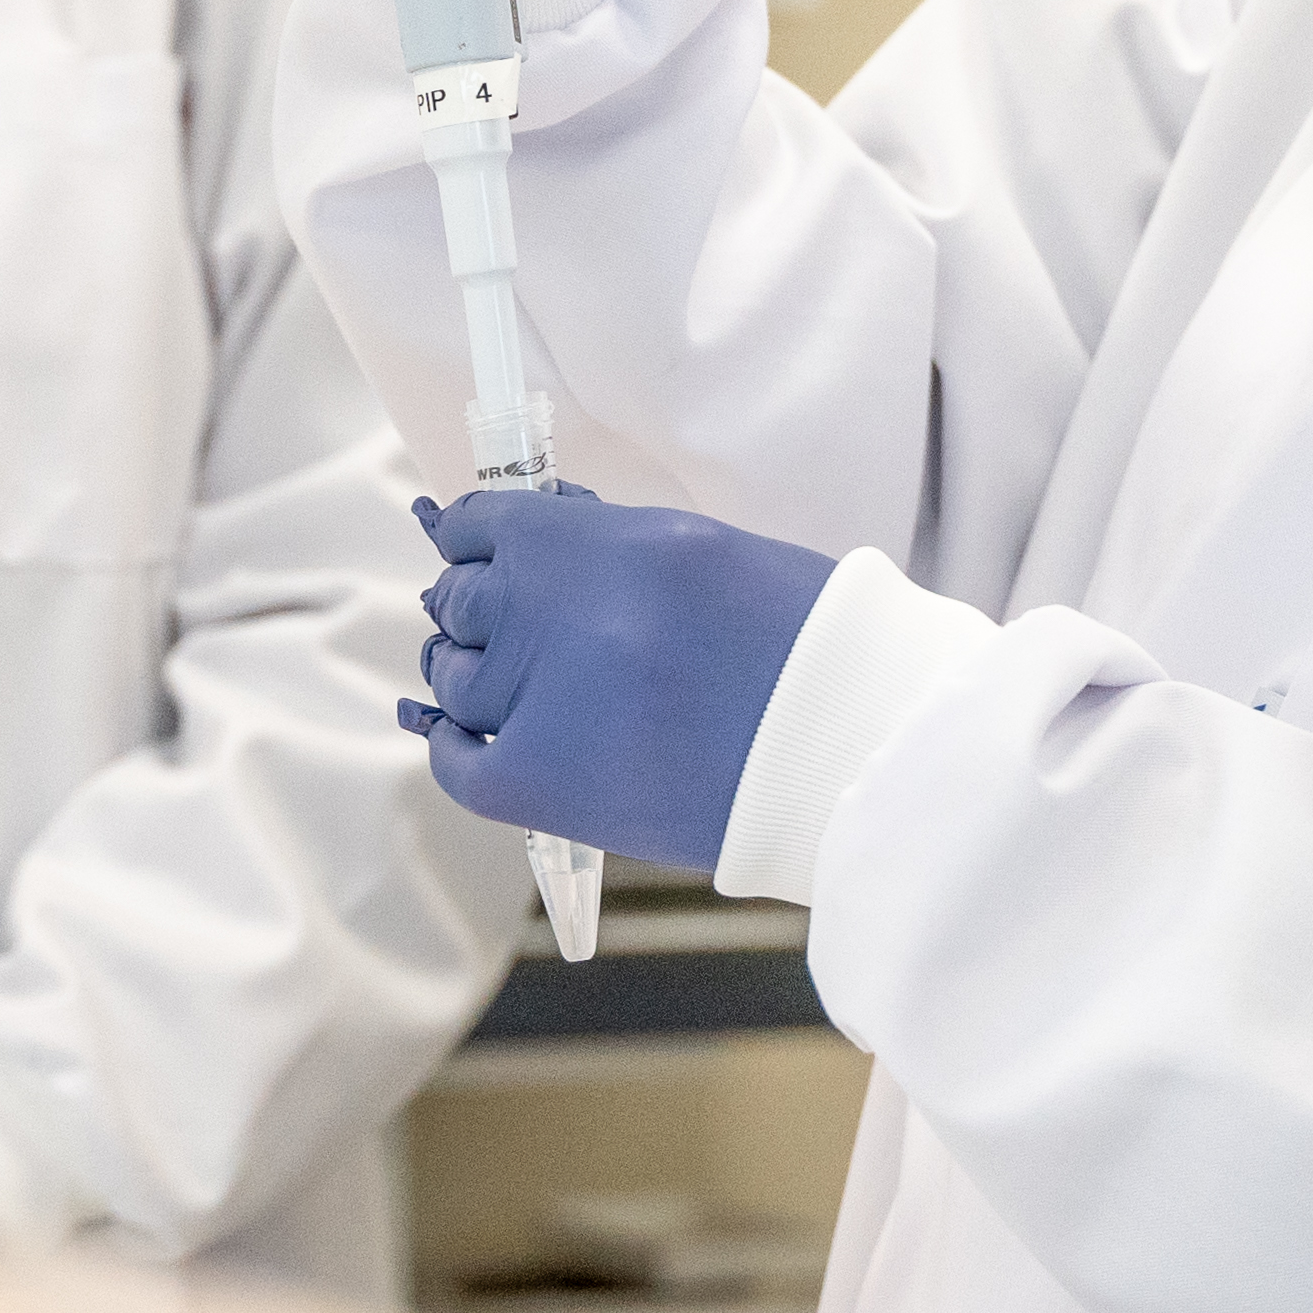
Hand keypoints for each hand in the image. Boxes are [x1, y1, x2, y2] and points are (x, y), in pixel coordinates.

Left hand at [401, 486, 833, 874]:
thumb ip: (612, 546)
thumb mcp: (709, 554)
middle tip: (510, 627)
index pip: (485, 526)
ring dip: (475, 676)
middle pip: (464, 603)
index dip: (476, 540)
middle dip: (481, 610)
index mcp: (604, 543)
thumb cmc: (806, 644)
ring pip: (456, 679)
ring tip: (522, 687)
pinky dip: (456, 745)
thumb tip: (538, 542)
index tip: (480, 551)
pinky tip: (476, 737)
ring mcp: (539, 702)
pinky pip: (458, 762)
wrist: (857, 750)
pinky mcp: (538, 786)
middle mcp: (558, 614)